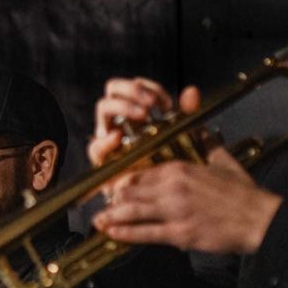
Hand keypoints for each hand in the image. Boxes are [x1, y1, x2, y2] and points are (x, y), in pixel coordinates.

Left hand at [90, 146, 281, 254]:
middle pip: (131, 191)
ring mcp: (175, 210)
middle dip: (113, 199)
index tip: (113, 187)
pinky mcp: (180, 232)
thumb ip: (206, 144)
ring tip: (99, 220)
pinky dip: (125, 233)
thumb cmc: (244, 193)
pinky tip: (112, 233)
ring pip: (132, 211)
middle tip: (101, 206)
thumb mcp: (223, 161)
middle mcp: (173, 187)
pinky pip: (145, 233)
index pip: (141, 172)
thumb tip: (200, 130)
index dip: (124, 181)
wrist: (260, 219)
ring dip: (112, 216)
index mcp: (181, 168)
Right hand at [91, 80, 204, 203]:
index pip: (134, 85)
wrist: (161, 202)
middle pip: (113, 89)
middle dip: (131, 91)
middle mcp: (120, 121)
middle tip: (150, 104)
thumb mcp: (183, 138)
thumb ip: (187, 114)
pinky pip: (96, 146)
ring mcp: (108, 138)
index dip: (148, 87)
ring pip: (103, 108)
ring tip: (141, 114)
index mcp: (136, 112)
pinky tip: (117, 138)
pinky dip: (104, 140)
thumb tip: (192, 91)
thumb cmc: (170, 168)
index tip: (167, 104)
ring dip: (121, 106)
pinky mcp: (103, 161)